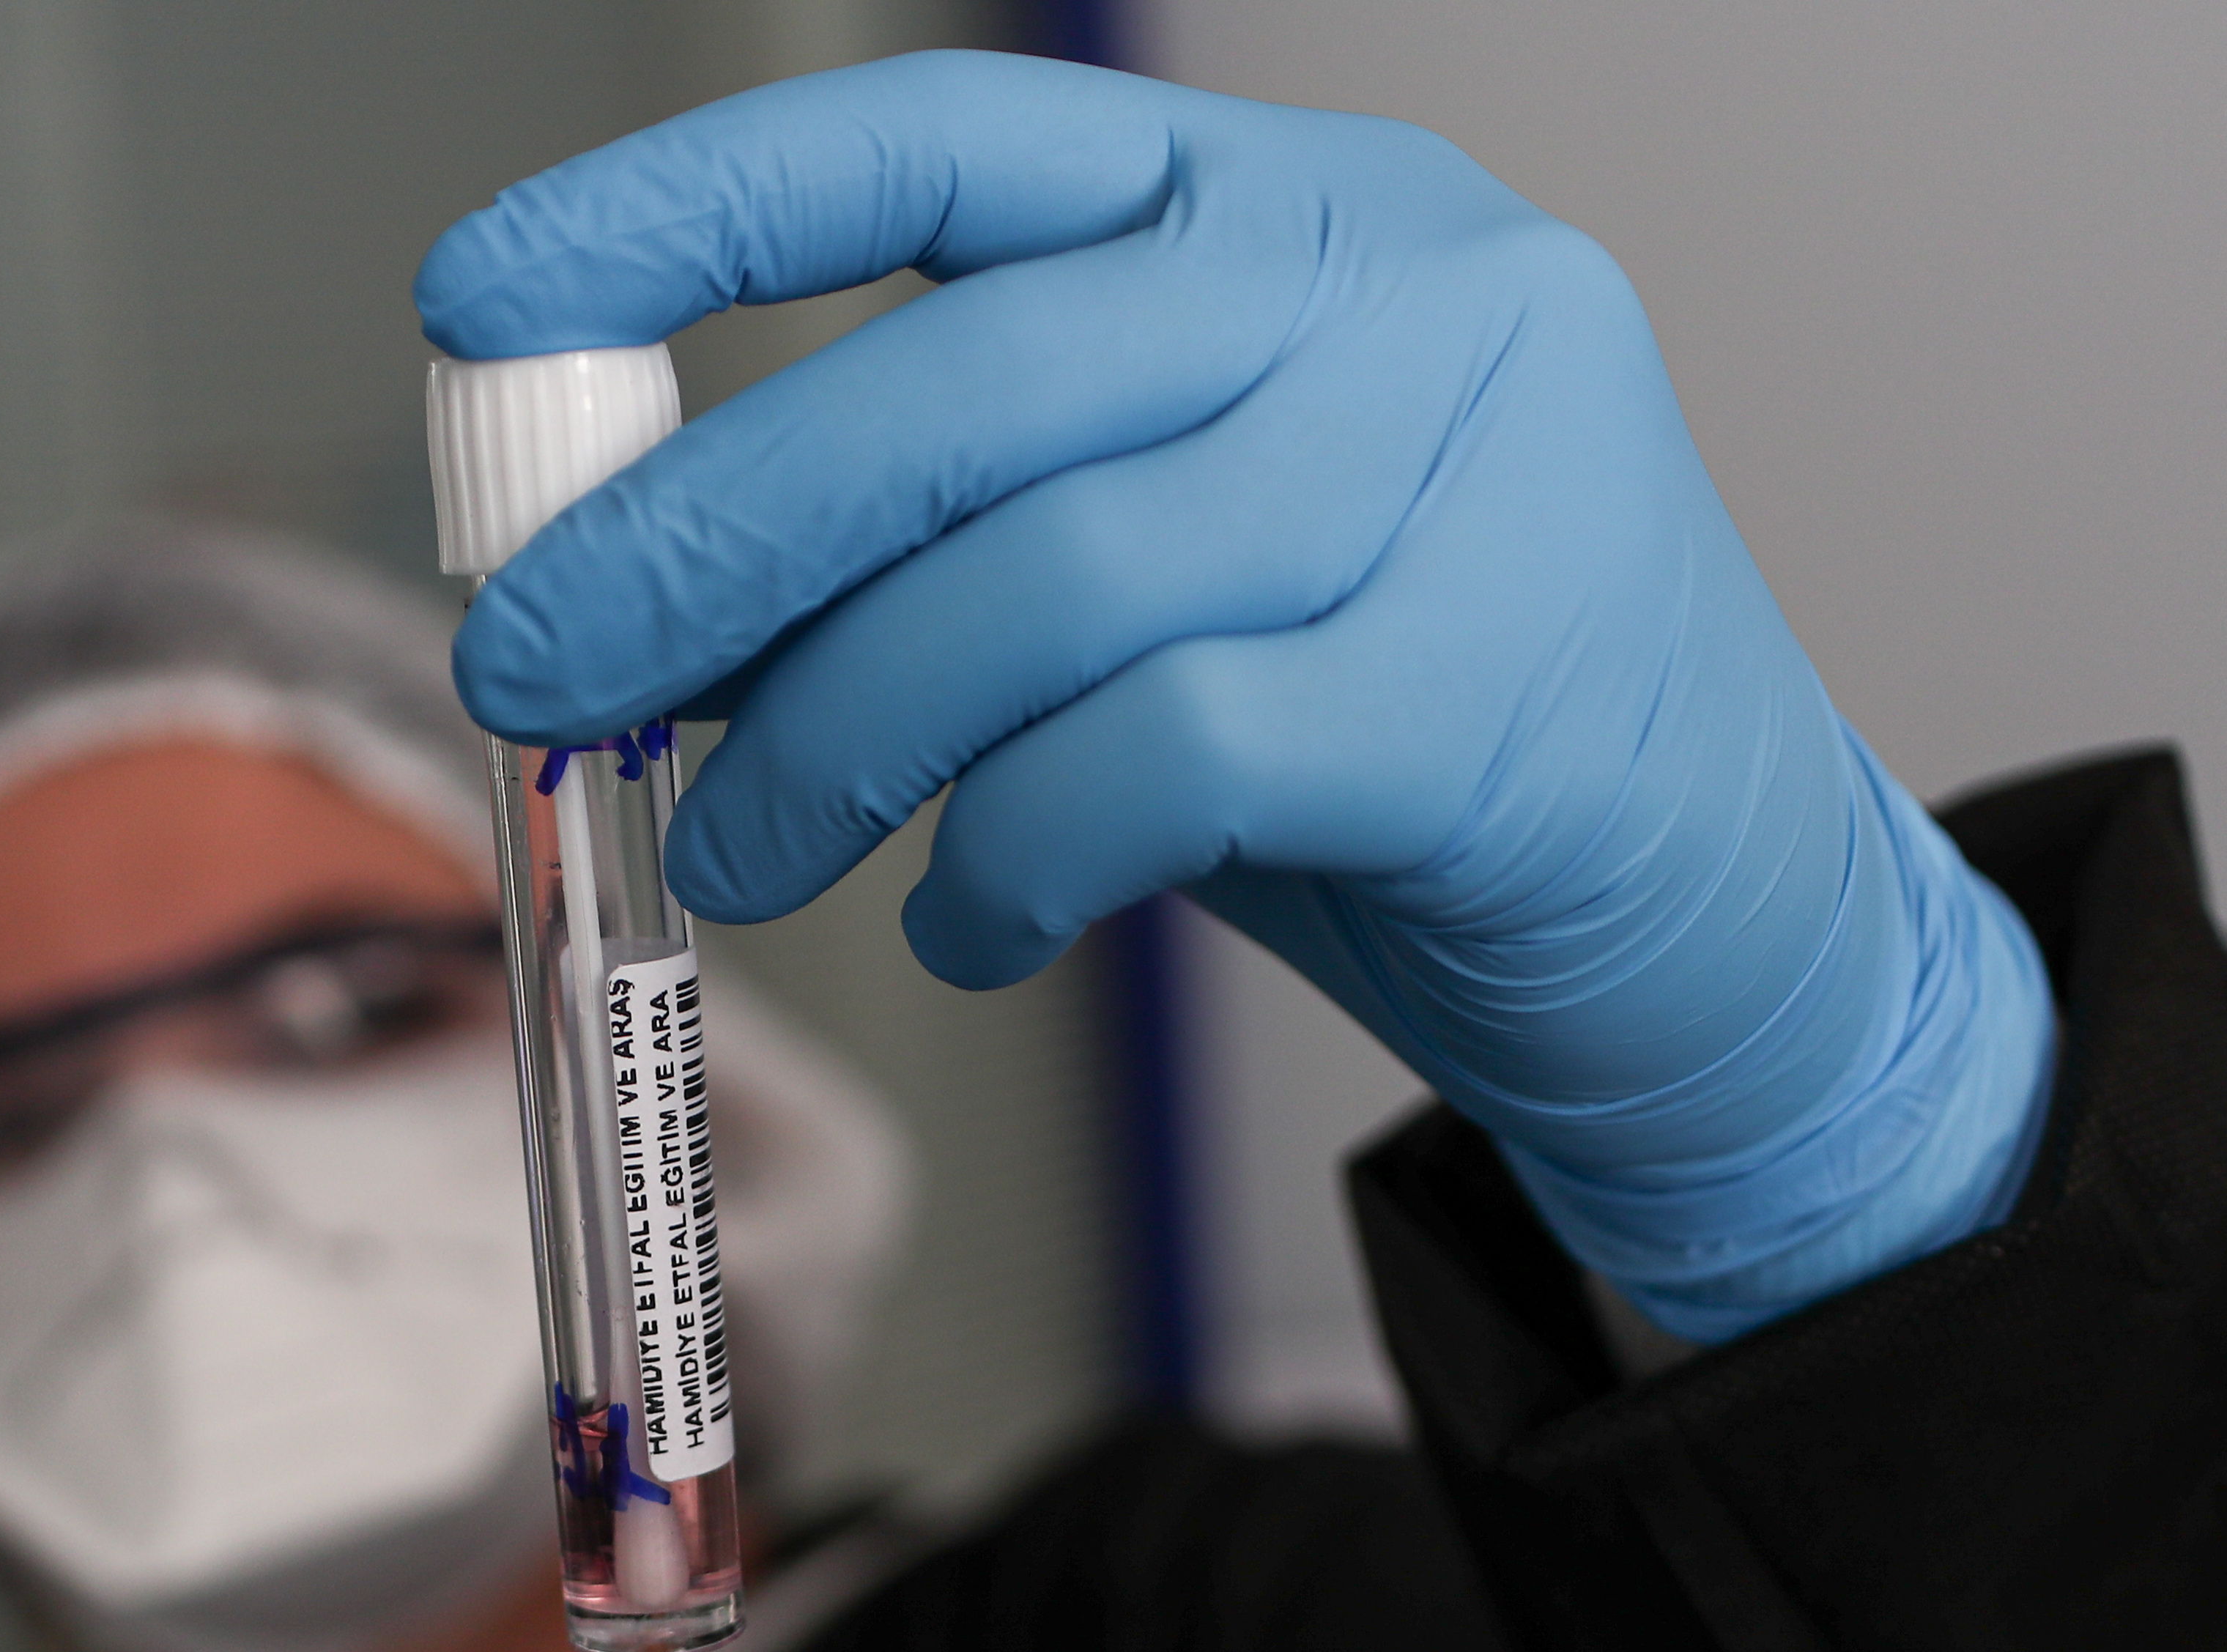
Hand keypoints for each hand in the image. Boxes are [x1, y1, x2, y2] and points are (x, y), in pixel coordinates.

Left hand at [419, 52, 2050, 1339]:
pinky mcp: (1500, 696)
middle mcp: (1410, 290)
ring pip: (1051, 581)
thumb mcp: (1176, 576)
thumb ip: (957, 542)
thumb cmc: (1416, 737)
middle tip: (547, 675)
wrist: (1736, 937)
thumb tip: (646, 595)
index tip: (491, 303)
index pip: (962, 139)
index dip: (705, 207)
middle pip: (972, 380)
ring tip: (749, 851)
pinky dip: (1009, 855)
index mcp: (1301, 211)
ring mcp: (1482, 477)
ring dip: (836, 739)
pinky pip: (1155, 758)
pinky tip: (968, 915)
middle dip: (709, 539)